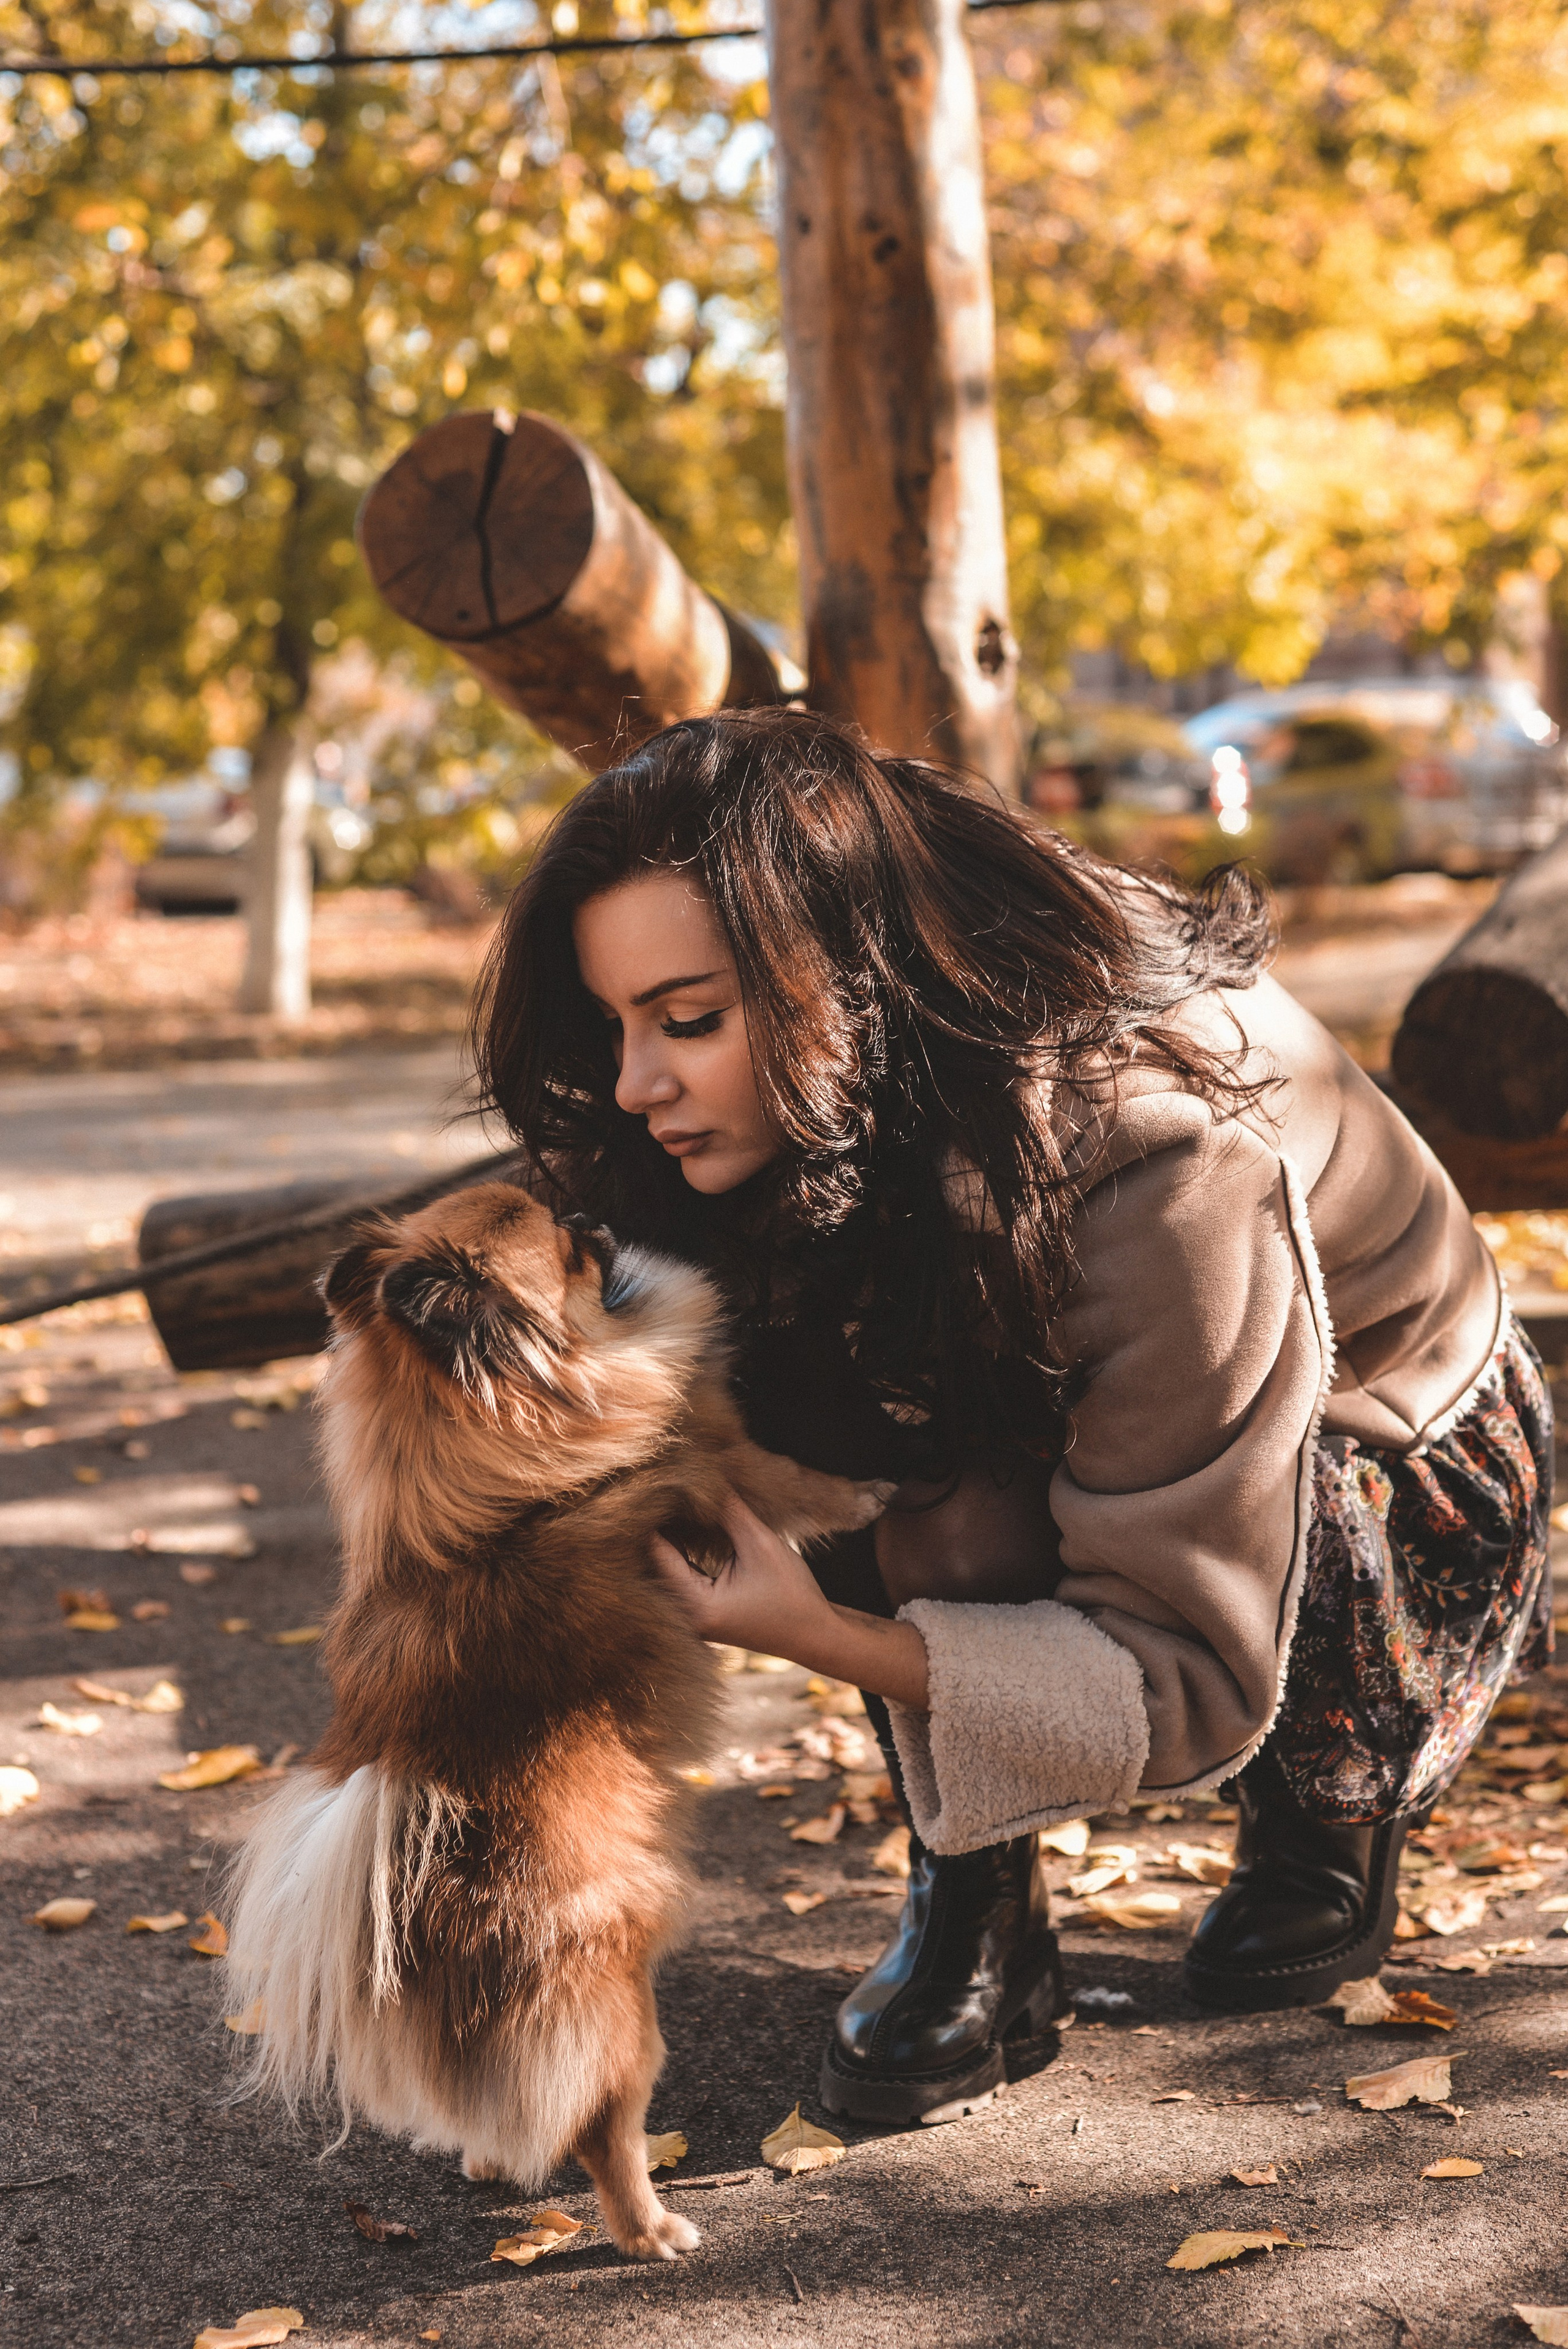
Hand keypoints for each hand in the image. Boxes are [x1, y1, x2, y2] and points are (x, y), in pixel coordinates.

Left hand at [650, 1487, 833, 1663]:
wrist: (815, 1634)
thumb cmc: (793, 1594)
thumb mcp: (761, 1544)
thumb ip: (728, 1511)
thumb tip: (700, 1475)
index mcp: (696, 1606)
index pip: (657, 1550)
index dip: (657, 1513)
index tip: (660, 1481)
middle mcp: (685, 1616)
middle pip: (656, 1559)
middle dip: (663, 1521)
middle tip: (665, 1483)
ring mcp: (692, 1615)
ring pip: (667, 1564)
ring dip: (673, 1533)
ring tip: (676, 1496)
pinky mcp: (701, 1610)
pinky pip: (681, 1572)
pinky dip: (684, 1548)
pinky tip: (688, 1521)